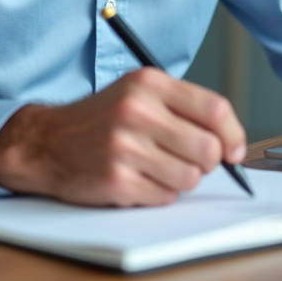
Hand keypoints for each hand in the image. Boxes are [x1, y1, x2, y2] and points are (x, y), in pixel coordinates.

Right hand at [0, 67, 245, 206]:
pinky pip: (165, 197)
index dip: (233, 134)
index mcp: (149, 83)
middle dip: (206, 162)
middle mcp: (137, 111)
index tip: (234, 150)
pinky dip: (158, 193)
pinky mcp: (116, 180)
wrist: (46, 141)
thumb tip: (230, 142)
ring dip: (180, 179)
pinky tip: (138, 178)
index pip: (214, 109)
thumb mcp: (139, 93)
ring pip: (189, 177)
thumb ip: (184, 107)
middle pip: (207, 149)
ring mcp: (125, 147)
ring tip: (157, 167)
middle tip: (189, 160)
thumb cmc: (102, 118)